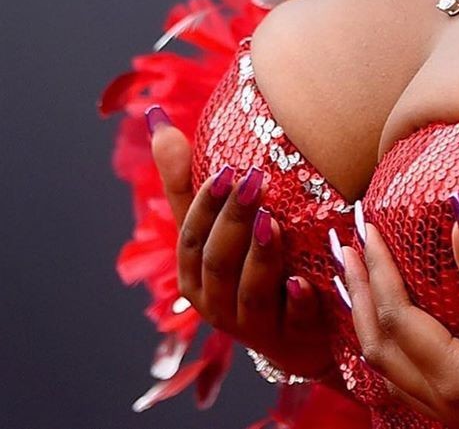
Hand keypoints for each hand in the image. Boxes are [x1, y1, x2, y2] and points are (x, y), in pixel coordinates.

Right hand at [146, 104, 333, 378]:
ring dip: (261, 257)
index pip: (191, 239)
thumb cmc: (245, 264)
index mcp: (194, 275)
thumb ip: (185, 180)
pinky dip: (296, 303)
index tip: (226, 171)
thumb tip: (156, 117)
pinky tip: (302, 282)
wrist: (294, 331)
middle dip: (233, 221)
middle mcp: (216, 305)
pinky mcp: (292, 340)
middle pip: (218, 262)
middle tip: (255, 180)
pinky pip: (292, 323)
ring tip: (273, 223)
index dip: (206, 206)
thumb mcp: (212, 226)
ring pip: (250, 293)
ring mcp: (253, 326)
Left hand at [341, 189, 458, 428]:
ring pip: (386, 363)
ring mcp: (450, 410)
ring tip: (353, 279)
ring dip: (365, 316)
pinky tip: (393, 326)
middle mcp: (441, 400)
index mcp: (452, 379)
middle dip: (357, 290)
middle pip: (377, 343)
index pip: (395, 316)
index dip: (378, 268)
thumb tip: (458, 214)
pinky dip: (387, 340)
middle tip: (344, 244)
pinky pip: (405, 374)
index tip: (367, 226)